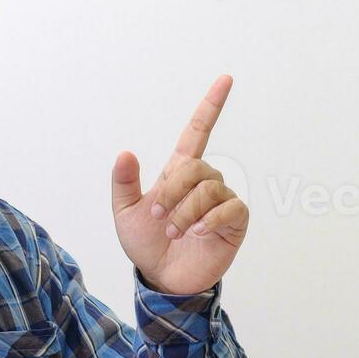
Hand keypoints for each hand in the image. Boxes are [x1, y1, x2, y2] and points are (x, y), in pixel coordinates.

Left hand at [111, 74, 249, 294]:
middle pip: (196, 166)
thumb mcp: (125, 213)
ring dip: (186, 210)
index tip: (225, 79)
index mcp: (178, 173)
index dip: (211, 105)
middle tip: (158, 217)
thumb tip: (125, 153)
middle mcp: (204, 182)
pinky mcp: (234, 221)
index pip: (198, 131)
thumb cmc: (145, 244)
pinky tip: (199, 232)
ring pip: (210, 187)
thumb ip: (124, 183)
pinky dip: (210, 218)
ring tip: (174, 230)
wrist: (161, 278)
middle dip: (172, 191)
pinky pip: (230, 207)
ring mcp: (221, 201)